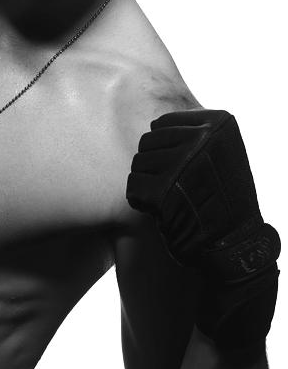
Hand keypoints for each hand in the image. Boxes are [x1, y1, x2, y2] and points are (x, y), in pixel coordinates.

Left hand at [126, 109, 279, 345]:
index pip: (162, 123)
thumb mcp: (220, 151)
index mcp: (218, 122)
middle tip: (176, 188)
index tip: (185, 169)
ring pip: (138, 163)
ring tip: (172, 199)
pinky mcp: (162, 191)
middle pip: (147, 141)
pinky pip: (133, 186)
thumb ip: (193, 131)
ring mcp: (182, 164)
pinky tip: (164, 212)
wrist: (235, 246)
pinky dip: (142, 202)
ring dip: (148, 184)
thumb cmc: (222, 197)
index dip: (165, 148)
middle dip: (155, 166)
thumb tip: (152, 122)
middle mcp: (202, 138)